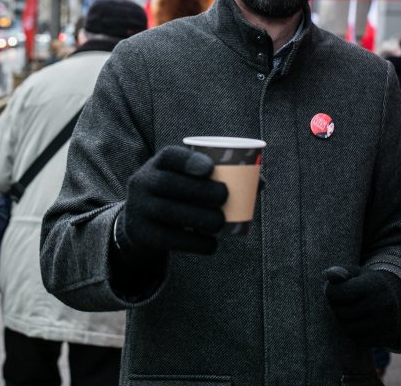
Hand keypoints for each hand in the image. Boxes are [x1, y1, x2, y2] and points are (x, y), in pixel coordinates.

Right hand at [116, 145, 226, 259]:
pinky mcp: (143, 234)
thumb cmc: (176, 197)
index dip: (189, 160)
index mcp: (158, 164)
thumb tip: (261, 183)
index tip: (210, 168)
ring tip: (220, 222)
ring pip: (169, 212)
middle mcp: (143, 183)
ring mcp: (139, 209)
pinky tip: (211, 244)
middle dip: (200, 190)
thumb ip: (217, 177)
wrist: (139, 224)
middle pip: (168, 183)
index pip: (169, 156)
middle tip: (224, 197)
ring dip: (199, 218)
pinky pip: (168, 239)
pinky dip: (194, 243)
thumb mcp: (185, 181)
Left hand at [324, 265, 400, 348]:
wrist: (394, 300)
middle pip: (342, 312)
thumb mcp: (355, 273)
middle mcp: (382, 304)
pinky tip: (358, 322)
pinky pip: (358, 340)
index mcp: (373, 285)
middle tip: (341, 301)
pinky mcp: (386, 338)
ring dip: (342, 321)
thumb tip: (329, 275)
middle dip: (336, 307)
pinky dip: (353, 332)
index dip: (330, 291)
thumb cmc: (367, 284)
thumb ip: (338, 272)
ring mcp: (385, 323)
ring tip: (349, 311)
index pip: (340, 292)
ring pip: (348, 328)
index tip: (334, 289)